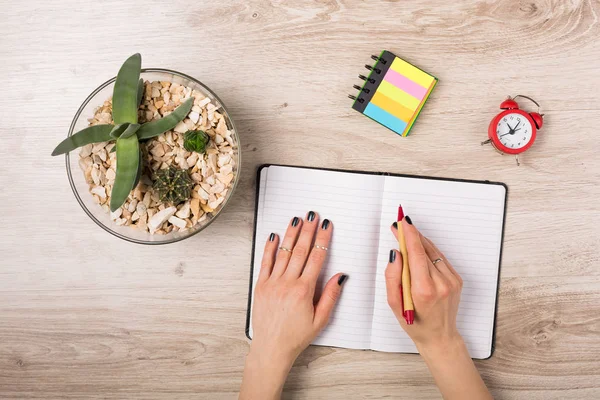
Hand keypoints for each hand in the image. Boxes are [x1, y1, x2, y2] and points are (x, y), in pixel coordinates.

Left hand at [240, 212, 346, 399]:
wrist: (271, 347)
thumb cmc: (296, 336)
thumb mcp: (320, 320)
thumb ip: (331, 296)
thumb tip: (340, 276)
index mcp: (304, 291)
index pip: (317, 258)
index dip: (323, 239)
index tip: (326, 226)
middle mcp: (287, 284)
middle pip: (300, 250)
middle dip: (308, 230)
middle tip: (313, 215)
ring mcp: (272, 283)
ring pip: (283, 252)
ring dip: (291, 234)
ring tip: (296, 219)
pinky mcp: (261, 285)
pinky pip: (266, 262)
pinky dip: (270, 247)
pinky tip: (274, 235)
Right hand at [386, 218, 462, 349]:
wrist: (440, 336)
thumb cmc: (414, 322)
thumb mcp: (394, 304)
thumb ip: (392, 277)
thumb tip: (396, 254)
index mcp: (424, 290)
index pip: (416, 254)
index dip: (409, 235)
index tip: (401, 223)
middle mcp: (441, 283)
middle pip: (424, 250)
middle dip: (411, 236)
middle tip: (399, 224)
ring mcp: (452, 281)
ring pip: (433, 252)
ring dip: (420, 240)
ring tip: (407, 233)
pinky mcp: (457, 280)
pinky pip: (440, 259)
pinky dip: (429, 251)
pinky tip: (420, 247)